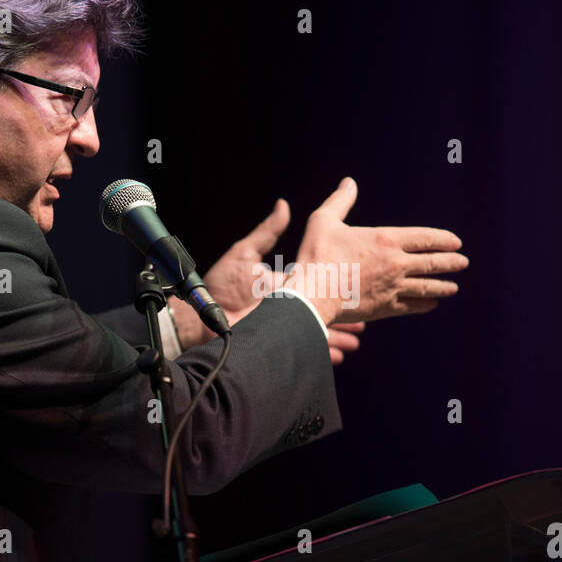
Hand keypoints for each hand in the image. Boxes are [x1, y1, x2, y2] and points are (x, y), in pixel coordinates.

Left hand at [170, 198, 368, 363]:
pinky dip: (320, 350)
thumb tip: (284, 205)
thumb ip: (267, 232)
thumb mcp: (245, 254)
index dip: (335, 288)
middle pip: (321, 312)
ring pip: (315, 331)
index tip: (354, 289)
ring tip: (354, 343)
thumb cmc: (218, 284)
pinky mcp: (275, 342)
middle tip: (364, 323)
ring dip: (336, 337)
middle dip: (344, 319)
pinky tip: (335, 356)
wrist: (197, 316)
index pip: (316, 286)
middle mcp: (286, 306)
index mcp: (284, 286)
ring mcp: (281, 326)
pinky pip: (301, 347)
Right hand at [287, 177, 466, 324]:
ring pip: (427, 286)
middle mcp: (396, 264)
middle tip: (463, 263)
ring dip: (443, 286)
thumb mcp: (324, 220)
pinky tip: (432, 304)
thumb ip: (340, 201)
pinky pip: (412, 305)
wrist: (312, 294)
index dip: (443, 240)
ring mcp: (393, 287)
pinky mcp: (386, 308)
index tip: (456, 242)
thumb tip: (349, 182)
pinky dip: (425, 304)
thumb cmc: (316, 255)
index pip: (425, 238)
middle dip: (451, 262)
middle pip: (433, 263)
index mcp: (386, 240)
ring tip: (454, 287)